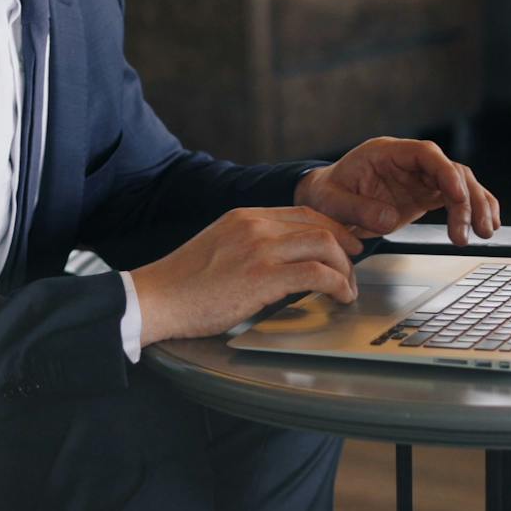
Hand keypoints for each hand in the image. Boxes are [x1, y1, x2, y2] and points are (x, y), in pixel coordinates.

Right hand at [130, 207, 362, 344]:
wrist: (156, 298)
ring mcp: (259, 248)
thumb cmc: (183, 285)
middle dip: (346, 247)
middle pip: (320, 225)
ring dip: (345, 269)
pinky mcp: (262, 276)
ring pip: (324, 245)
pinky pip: (316, 273)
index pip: (304, 212)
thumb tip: (284, 264)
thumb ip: (251, 247)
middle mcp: (255, 225)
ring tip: (347, 288)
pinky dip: (337, 284)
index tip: (346, 246)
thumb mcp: (219, 249)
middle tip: (353, 269)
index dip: (333, 228)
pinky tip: (338, 297)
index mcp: (245, 217)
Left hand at [295, 137, 500, 245]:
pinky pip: (456, 198)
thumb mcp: (331, 202)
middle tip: (473, 229)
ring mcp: (419, 178)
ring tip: (485, 233)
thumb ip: (358, 209)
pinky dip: (473, 210)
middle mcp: (408, 162)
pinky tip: (486, 225)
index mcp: (386, 153)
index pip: (426, 153)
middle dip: (467, 198)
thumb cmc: (326, 195)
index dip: (446, 172)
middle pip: (450, 170)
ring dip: (476, 206)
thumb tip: (390, 218)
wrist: (325, 201)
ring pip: (460, 184)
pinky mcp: (424, 195)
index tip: (458, 196)